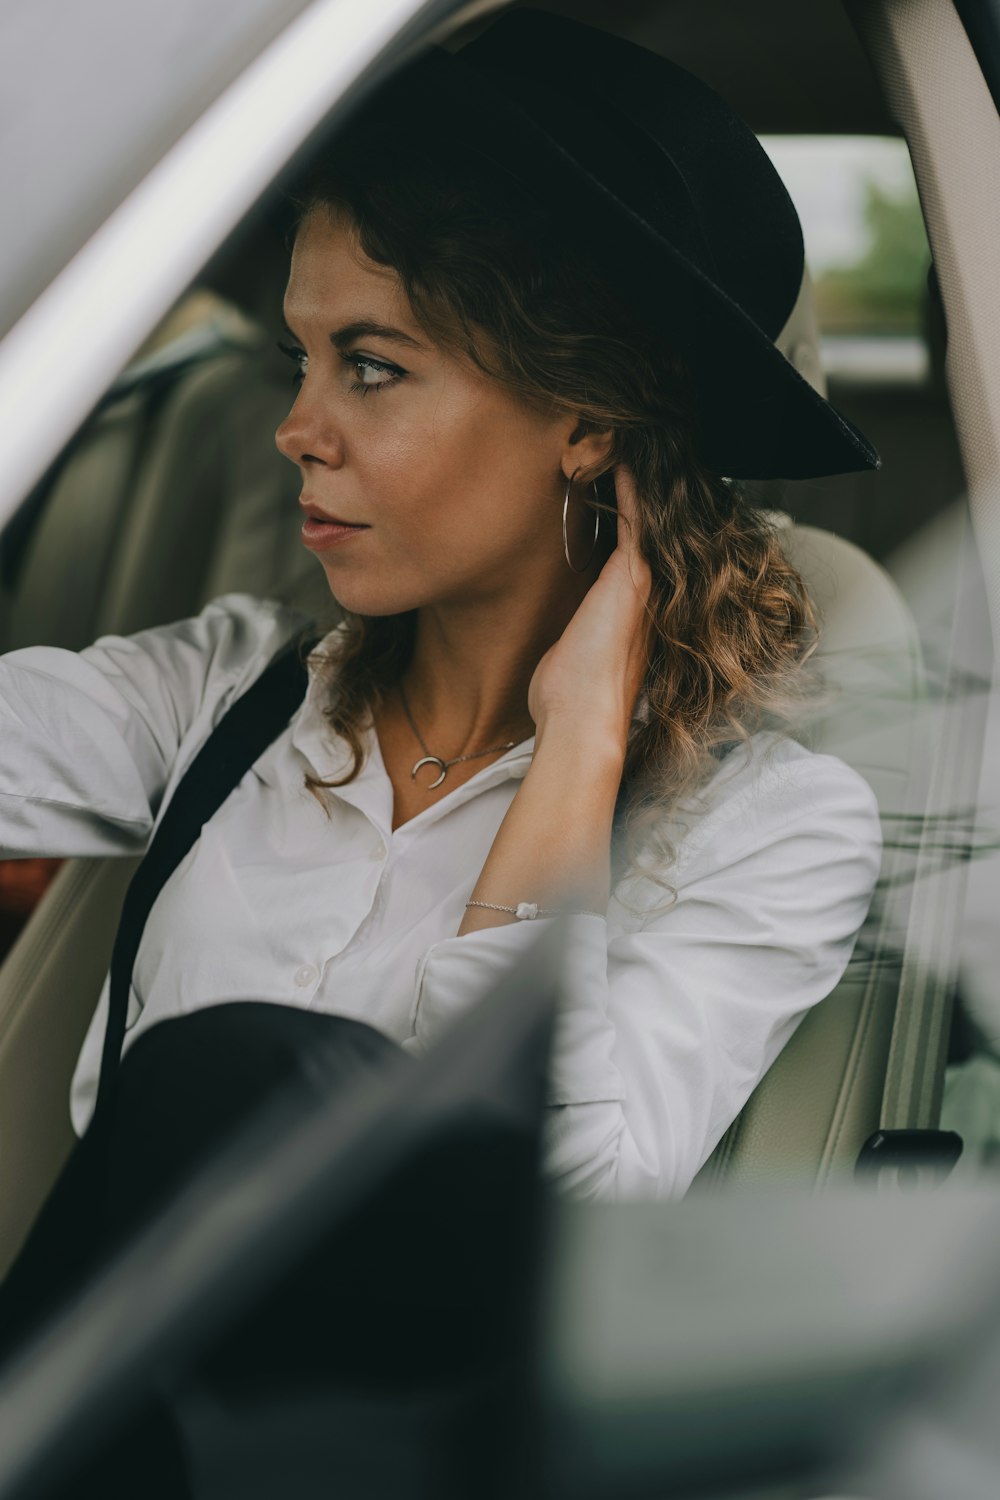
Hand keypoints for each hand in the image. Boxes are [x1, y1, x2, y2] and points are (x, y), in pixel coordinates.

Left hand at [528, 464, 653, 749]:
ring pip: (645, 512)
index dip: (624, 511)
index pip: (631, 546)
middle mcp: (645, 589)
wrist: (580, 717)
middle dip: (637, 485)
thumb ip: (569, 629)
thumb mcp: (567, 651)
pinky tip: (618, 448)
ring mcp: (643, 580)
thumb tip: (555, 631)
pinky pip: (636, 513)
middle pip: (647, 523)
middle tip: (622, 444)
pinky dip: (627, 480)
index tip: (609, 477)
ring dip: (633, 475)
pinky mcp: (633, 574)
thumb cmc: (566, 696)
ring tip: (620, 437)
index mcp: (630, 606)